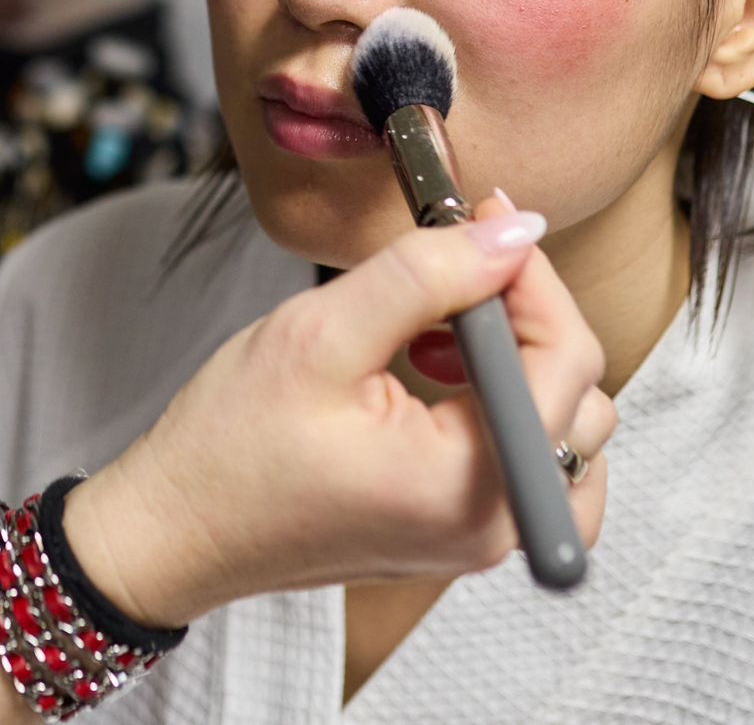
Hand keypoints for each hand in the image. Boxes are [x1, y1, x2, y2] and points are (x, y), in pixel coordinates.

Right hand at [62, 199, 615, 627]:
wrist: (174, 527)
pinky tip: (433, 369)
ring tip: (438, 329)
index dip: (530, 271)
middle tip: (453, 261)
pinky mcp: (458, 532)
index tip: (483, 215)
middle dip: (522, 313)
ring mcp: (480, 539)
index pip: (566, 358)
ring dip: (517, 361)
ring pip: (563, 429)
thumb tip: (512, 231)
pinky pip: (527, 461)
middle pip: (579, 394)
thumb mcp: (321, 334)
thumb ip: (427, 275)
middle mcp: (496, 527)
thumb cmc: (229, 447)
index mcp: (474, 487)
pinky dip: (501, 405)